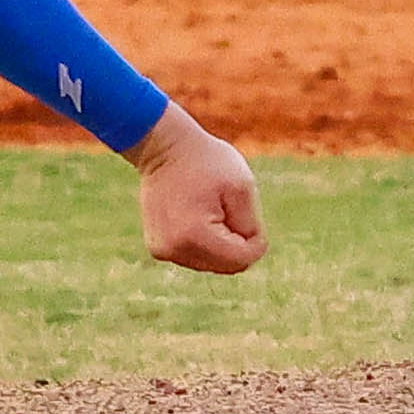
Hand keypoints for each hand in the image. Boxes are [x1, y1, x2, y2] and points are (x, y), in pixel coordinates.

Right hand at [130, 106, 262, 274]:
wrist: (163, 148)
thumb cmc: (206, 162)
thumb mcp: (241, 188)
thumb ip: (251, 228)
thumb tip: (248, 257)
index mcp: (195, 236)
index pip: (244, 258)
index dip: (255, 236)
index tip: (242, 208)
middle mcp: (174, 250)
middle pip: (229, 266)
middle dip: (236, 241)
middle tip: (223, 207)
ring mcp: (163, 251)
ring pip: (213, 264)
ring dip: (220, 243)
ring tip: (206, 208)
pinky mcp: (158, 248)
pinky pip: (197, 257)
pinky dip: (204, 242)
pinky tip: (194, 216)